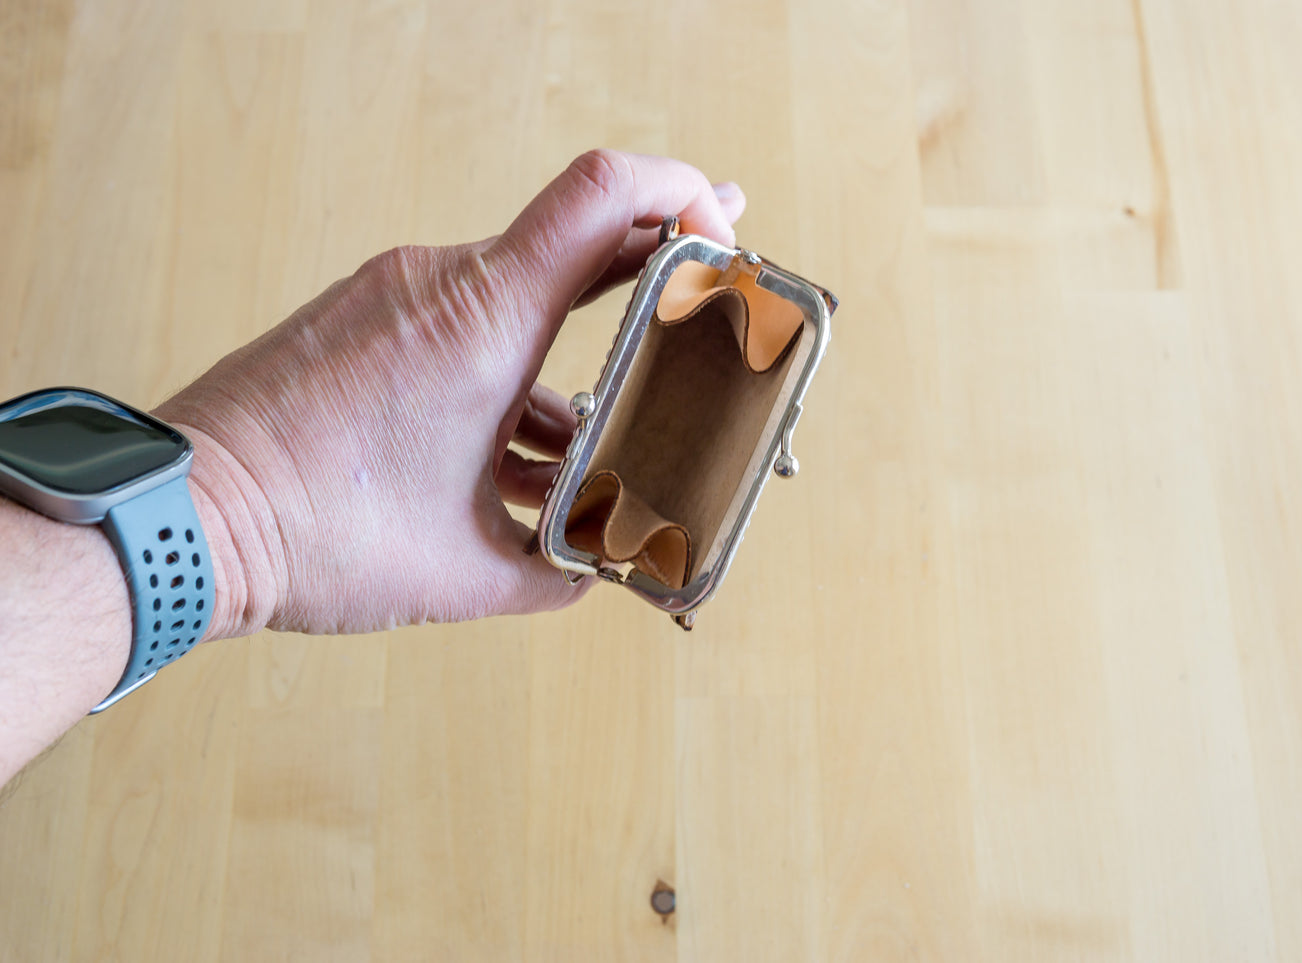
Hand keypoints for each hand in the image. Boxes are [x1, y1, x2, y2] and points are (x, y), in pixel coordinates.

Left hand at [156, 150, 745, 636]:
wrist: (182, 515)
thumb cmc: (318, 532)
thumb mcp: (465, 568)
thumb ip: (556, 572)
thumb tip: (597, 574)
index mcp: (487, 317)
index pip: (606, 193)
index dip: (684, 191)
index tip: (723, 235)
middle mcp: (441, 284)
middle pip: (577, 240)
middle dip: (652, 266)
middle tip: (710, 283)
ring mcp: (393, 296)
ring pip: (517, 299)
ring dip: (565, 358)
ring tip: (587, 442)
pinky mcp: (360, 321)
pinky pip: (460, 324)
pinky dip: (503, 374)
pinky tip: (510, 453)